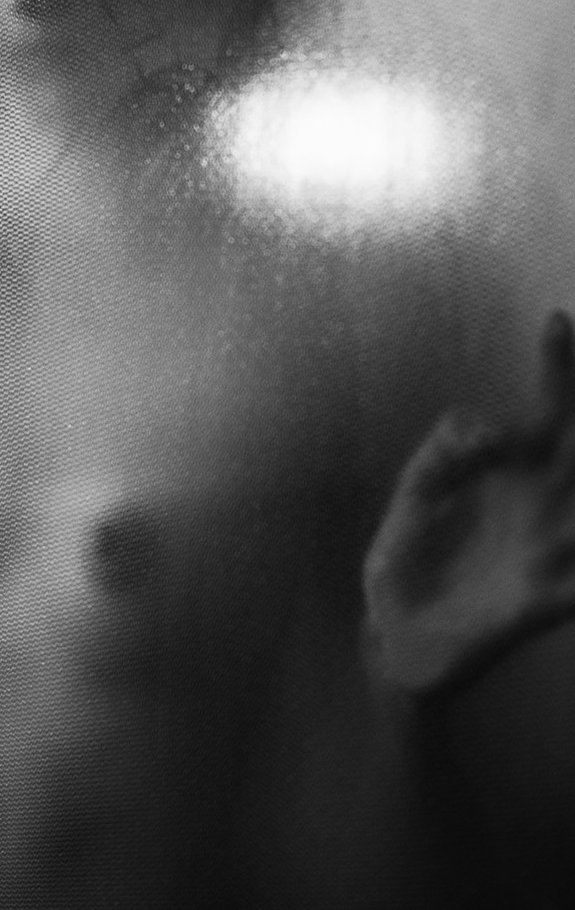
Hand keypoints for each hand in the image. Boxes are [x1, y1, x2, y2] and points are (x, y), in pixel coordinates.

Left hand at [364, 310, 574, 691]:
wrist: (398, 637)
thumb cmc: (406, 564)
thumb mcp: (412, 499)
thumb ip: (438, 457)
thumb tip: (483, 427)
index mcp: (510, 474)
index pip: (543, 412)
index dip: (556, 367)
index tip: (557, 319)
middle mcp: (544, 502)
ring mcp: (555, 548)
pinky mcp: (552, 598)